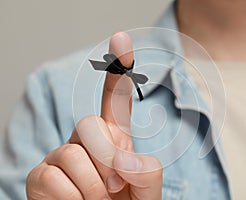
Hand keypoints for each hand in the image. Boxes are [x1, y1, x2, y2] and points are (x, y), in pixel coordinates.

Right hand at [26, 32, 162, 199]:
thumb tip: (123, 162)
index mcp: (113, 138)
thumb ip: (147, 171)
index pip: (115, 100)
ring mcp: (59, 157)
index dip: (119, 70)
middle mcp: (84, 141)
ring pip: (73, 154)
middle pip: (91, 124)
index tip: (121, 38)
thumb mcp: (146, 189)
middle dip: (107, 159)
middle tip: (113, 189)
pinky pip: (53, 179)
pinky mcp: (39, 177)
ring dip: (92, 189)